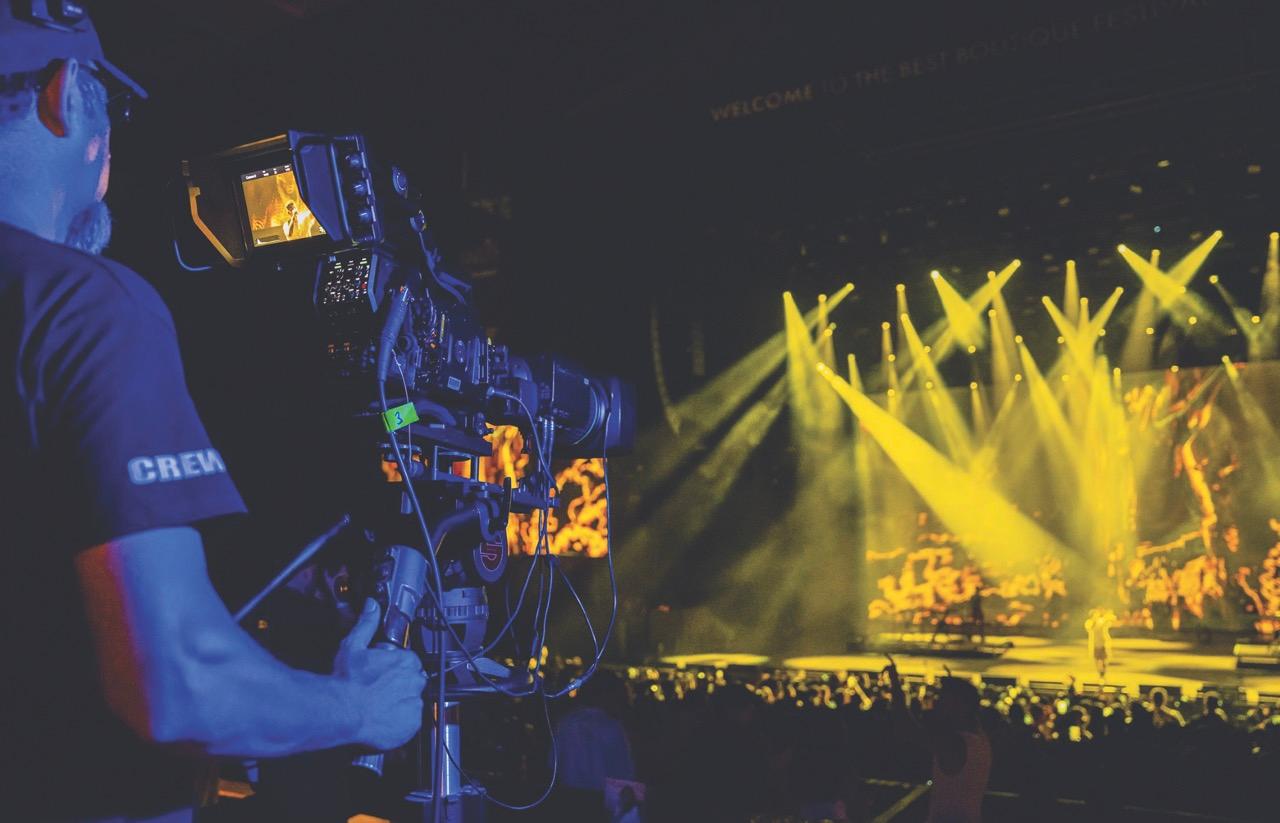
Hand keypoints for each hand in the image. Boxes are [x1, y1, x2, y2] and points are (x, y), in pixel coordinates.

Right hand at [333, 598, 426, 749]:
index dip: (395, 667)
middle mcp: (414, 681)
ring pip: (412, 700)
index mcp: (406, 661)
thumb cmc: (348, 681)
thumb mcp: (354, 645)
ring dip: (400, 702)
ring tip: (380, 704)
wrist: (342, 711)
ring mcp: (414, 703)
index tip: (384, 672)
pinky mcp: (411, 724)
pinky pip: (410, 721)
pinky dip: (400, 721)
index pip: (409, 661)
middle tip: (380, 689)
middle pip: (413, 680)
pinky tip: (383, 717)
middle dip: (400, 684)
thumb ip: (367, 623)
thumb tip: (371, 606)